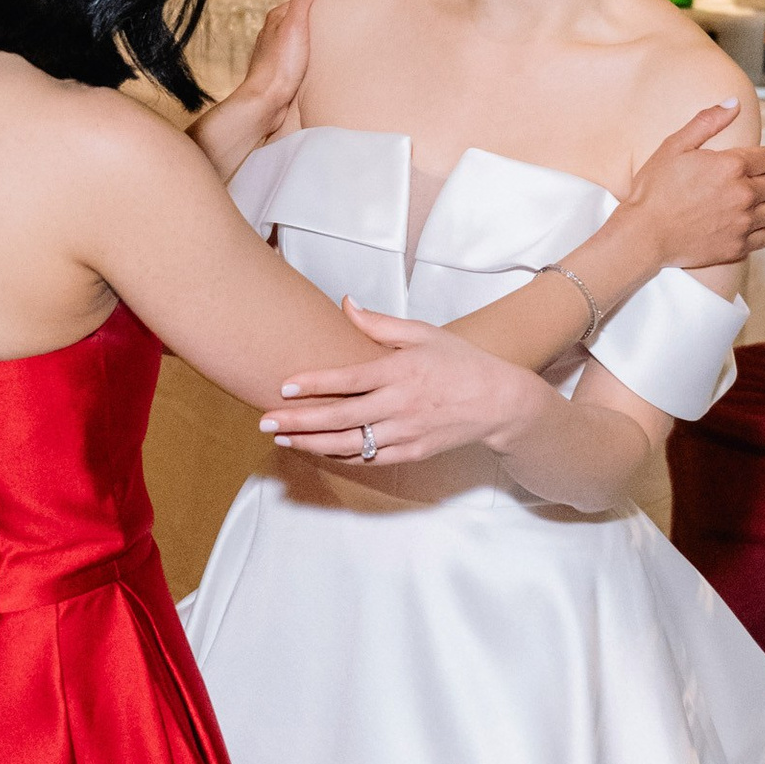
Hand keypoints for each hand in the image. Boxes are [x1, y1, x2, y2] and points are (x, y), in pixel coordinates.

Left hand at [193, 0, 322, 172]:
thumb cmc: (280, 65)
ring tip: (332, 42)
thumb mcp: (296, 25)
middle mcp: (272, 34)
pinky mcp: (279, 72)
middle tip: (340, 21)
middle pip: (299, 20)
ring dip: (312, 40)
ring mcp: (274, 53)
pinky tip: (318, 63)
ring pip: (297, 40)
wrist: (265, 102)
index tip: (338, 0)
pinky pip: (296, 58)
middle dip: (316, 19)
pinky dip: (308, 57)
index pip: (300, 0)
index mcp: (276, 18)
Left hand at [263, 299, 542, 465]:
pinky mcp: (411, 453)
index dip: (314, 384)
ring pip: (350, 443)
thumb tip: (346, 305)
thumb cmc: (460, 363)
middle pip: (340, 417)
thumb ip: (380, 325)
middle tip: (266, 421)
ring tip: (283, 437)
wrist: (498, 403)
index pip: (348, 380)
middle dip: (299, 420)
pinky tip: (317, 448)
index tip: (284, 386)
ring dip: (312, 442)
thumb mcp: (424, 334)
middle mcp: (400, 405)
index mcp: (401, 372)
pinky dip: (341, 455)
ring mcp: (405, 433)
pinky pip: (369, 458)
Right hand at [616, 103, 764, 274]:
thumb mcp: (674, 146)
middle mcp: (743, 194)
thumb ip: (707, 122)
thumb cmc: (654, 191)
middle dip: (761, 180)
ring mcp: (742, 222)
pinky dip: (755, 231)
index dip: (760, 158)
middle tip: (740, 184)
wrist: (643, 234)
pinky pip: (763, 236)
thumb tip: (732, 104)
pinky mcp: (737, 246)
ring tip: (740, 205)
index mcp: (732, 166)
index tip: (749, 163)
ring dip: (761, 206)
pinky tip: (738, 225)